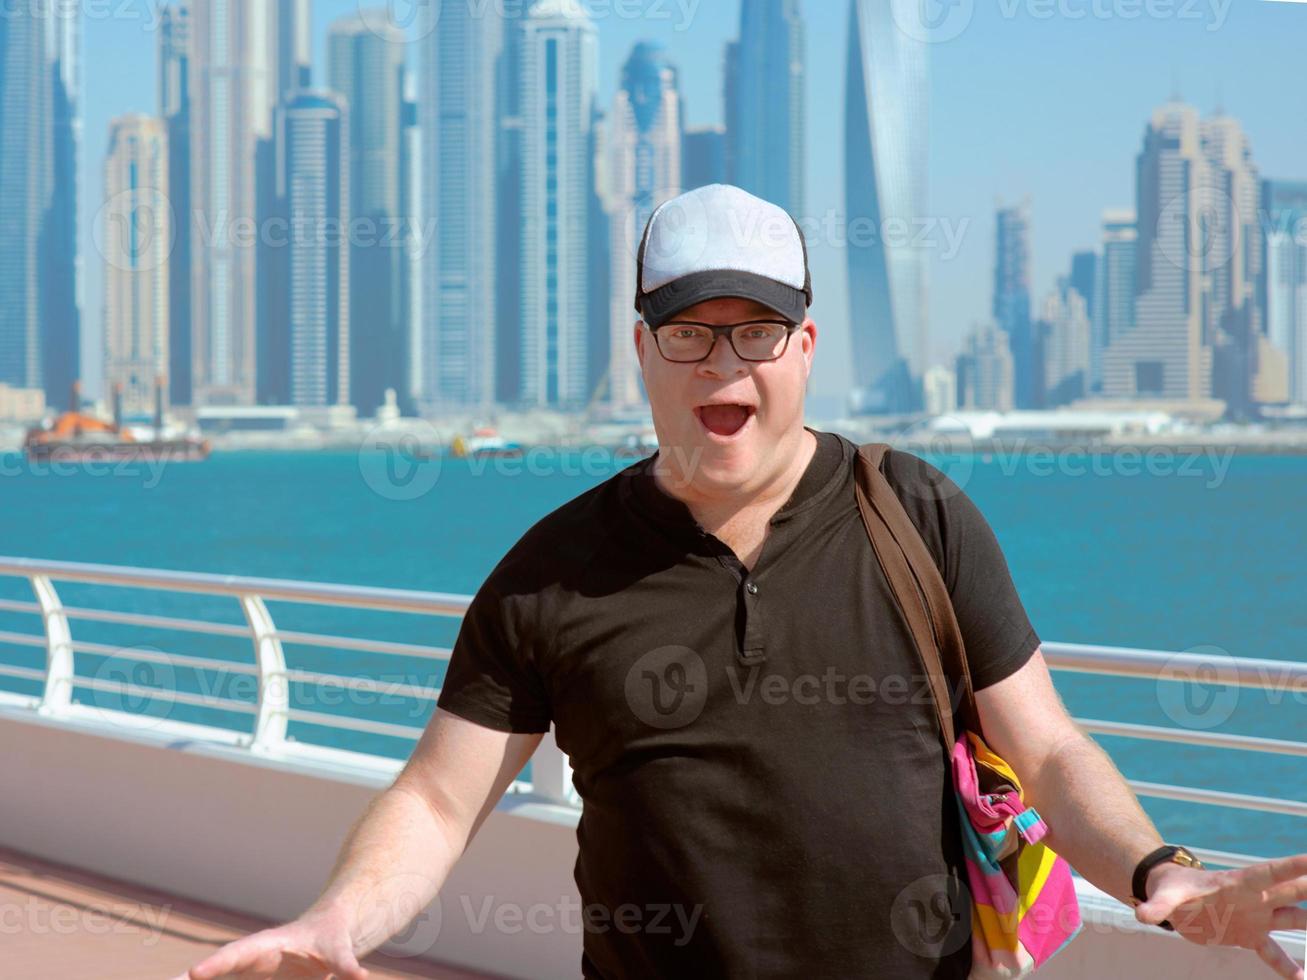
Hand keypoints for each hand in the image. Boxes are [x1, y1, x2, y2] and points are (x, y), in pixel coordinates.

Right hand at [170, 909, 369, 979]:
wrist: (326, 935)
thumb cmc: (331, 939)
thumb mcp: (339, 949)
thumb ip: (346, 963)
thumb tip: (360, 976)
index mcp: (265, 946)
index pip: (236, 954)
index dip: (216, 964)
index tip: (195, 973)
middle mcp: (247, 960)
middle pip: (211, 971)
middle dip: (184, 979)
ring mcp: (243, 974)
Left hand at [1133, 853, 1306, 978]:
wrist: (1176, 903)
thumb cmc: (1173, 889)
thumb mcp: (1165, 897)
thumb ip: (1158, 906)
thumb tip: (1142, 916)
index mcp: (1239, 883)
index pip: (1273, 872)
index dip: (1295, 866)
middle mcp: (1256, 898)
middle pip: (1295, 892)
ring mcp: (1258, 917)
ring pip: (1296, 919)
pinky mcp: (1252, 937)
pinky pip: (1275, 954)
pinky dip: (1288, 967)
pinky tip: (1301, 979)